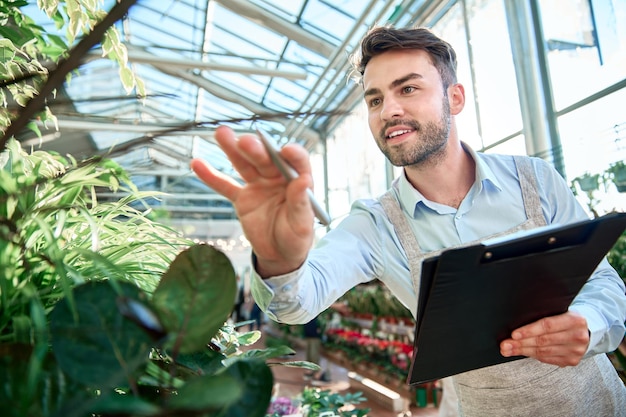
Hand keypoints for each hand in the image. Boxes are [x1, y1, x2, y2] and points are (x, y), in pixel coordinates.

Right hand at [190, 126, 315, 276]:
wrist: (278, 254)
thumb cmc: (296, 239)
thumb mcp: (303, 224)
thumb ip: (301, 203)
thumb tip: (304, 180)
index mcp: (298, 182)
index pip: (297, 162)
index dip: (293, 154)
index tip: (285, 150)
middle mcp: (278, 178)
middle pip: (267, 159)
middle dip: (256, 150)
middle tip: (245, 142)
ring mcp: (259, 185)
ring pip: (245, 164)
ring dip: (233, 149)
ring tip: (221, 133)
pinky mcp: (242, 198)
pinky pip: (225, 185)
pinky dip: (211, 176)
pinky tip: (197, 163)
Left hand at [500, 311, 588, 366]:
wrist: (587, 328)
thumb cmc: (566, 316)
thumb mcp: (559, 310)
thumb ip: (543, 314)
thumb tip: (517, 324)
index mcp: (575, 320)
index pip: (547, 325)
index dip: (529, 330)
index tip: (513, 334)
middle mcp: (578, 336)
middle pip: (543, 341)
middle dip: (520, 343)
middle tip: (505, 345)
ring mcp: (576, 351)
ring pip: (543, 352)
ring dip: (523, 351)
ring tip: (508, 350)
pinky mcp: (572, 361)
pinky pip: (547, 359)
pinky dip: (533, 355)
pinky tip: (522, 352)